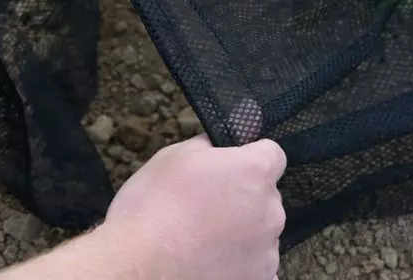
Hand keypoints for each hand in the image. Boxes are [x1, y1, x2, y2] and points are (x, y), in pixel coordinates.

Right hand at [101, 133, 286, 279]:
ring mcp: (267, 249)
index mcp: (254, 172)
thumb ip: (208, 147)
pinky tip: (211, 258)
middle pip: (265, 195)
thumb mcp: (173, 156)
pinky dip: (239, 261)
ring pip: (261, 230)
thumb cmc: (153, 207)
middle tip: (206, 205)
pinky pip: (257, 263)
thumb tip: (217, 147)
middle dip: (242, 196)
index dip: (250, 157)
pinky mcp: (259, 278)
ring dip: (241, 230)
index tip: (230, 167)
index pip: (272, 154)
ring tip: (202, 237)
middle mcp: (270, 210)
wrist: (139, 265)